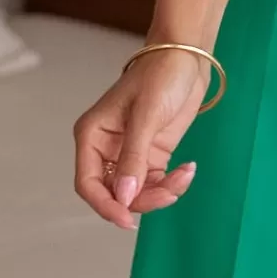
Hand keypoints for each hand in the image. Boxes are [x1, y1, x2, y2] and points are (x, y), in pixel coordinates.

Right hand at [74, 46, 210, 227]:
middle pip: (114, 194)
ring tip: (184, 176)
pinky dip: (172, 184)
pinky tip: (188, 170)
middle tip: (169, 193)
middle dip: (142, 200)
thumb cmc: (159, 75)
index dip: (105, 206)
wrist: (186, 57)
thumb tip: (124, 197)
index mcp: (92, 136)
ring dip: (161, 193)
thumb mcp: (145, 116)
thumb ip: (134, 158)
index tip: (128, 220)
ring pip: (137, 193)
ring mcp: (129, 153)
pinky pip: (156, 183)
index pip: (88, 183)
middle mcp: (106, 148)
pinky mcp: (151, 155)